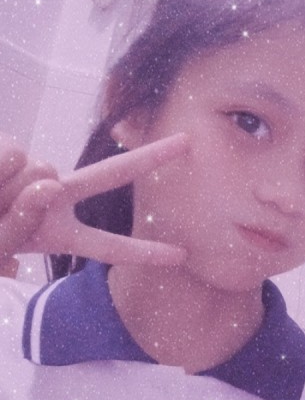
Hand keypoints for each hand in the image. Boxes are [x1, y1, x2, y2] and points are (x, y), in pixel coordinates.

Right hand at [0, 133, 189, 267]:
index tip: (182, 258)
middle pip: (112, 175)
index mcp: (59, 232)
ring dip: (7, 192)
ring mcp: (38, 171)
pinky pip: (15, 158)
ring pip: (42, 174)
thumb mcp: (0, 247)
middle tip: (191, 141)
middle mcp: (57, 197)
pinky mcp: (14, 149)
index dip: (144, 253)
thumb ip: (21, 231)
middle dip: (153, 158)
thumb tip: (46, 183)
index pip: (109, 246)